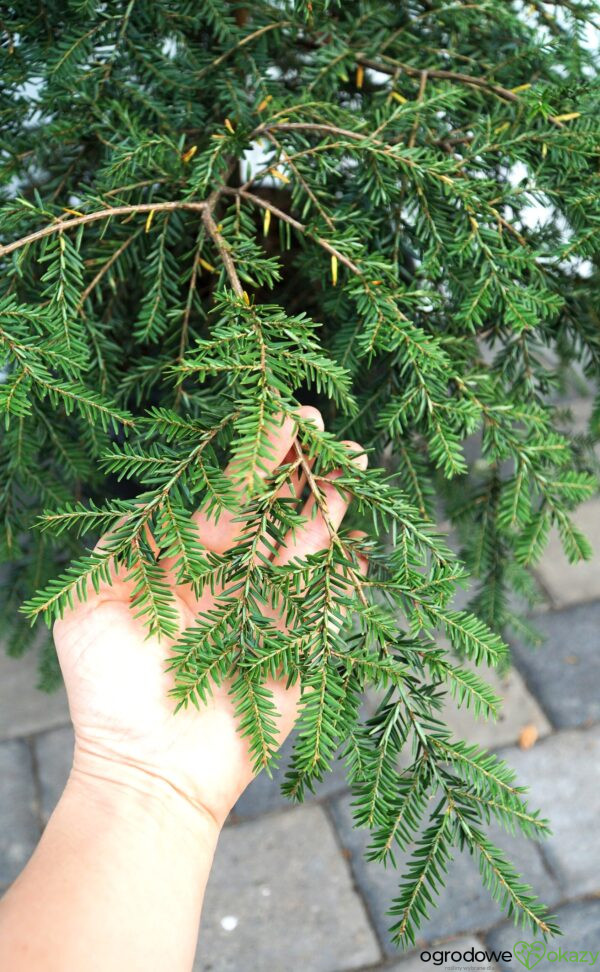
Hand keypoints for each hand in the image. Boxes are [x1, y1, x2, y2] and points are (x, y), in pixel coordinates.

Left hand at [54, 407, 366, 828]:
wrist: (152, 771)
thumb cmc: (111, 692)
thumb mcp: (90, 608)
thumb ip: (118, 549)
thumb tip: (157, 500)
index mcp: (185, 562)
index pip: (223, 498)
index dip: (248, 459)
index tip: (274, 419)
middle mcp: (230, 575)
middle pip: (270, 511)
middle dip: (295, 469)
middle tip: (321, 429)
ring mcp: (267, 606)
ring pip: (303, 544)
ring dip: (327, 505)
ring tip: (350, 465)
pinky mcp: (298, 642)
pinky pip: (326, 597)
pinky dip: (345, 568)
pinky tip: (358, 539)